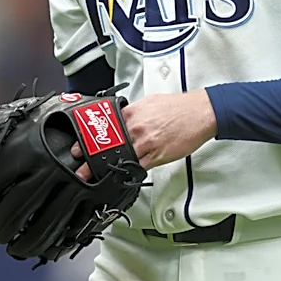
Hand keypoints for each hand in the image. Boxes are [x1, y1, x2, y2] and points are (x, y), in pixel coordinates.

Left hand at [71, 90, 217, 181]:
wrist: (201, 112)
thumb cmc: (180, 107)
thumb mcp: (151, 102)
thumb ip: (133, 112)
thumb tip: (122, 119)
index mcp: (133, 113)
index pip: (104, 128)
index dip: (89, 140)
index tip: (79, 148)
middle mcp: (137, 128)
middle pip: (108, 146)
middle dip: (91, 159)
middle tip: (81, 169)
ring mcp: (146, 143)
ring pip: (120, 160)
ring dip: (106, 170)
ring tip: (94, 178)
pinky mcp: (157, 155)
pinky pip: (138, 168)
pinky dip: (129, 173)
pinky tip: (122, 177)